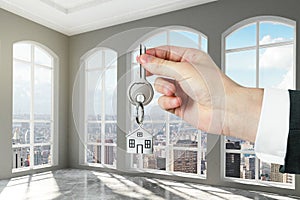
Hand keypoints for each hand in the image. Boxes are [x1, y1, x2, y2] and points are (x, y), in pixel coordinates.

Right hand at [137, 46, 262, 141]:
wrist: (225, 111)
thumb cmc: (215, 87)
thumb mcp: (184, 70)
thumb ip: (161, 65)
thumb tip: (145, 60)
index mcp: (189, 58)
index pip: (165, 52)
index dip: (151, 54)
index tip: (140, 58)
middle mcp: (185, 73)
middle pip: (160, 69)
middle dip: (154, 72)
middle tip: (146, 73)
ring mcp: (182, 89)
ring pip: (160, 86)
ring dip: (164, 88)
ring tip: (173, 91)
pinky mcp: (179, 104)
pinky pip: (164, 101)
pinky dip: (168, 101)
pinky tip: (177, 101)